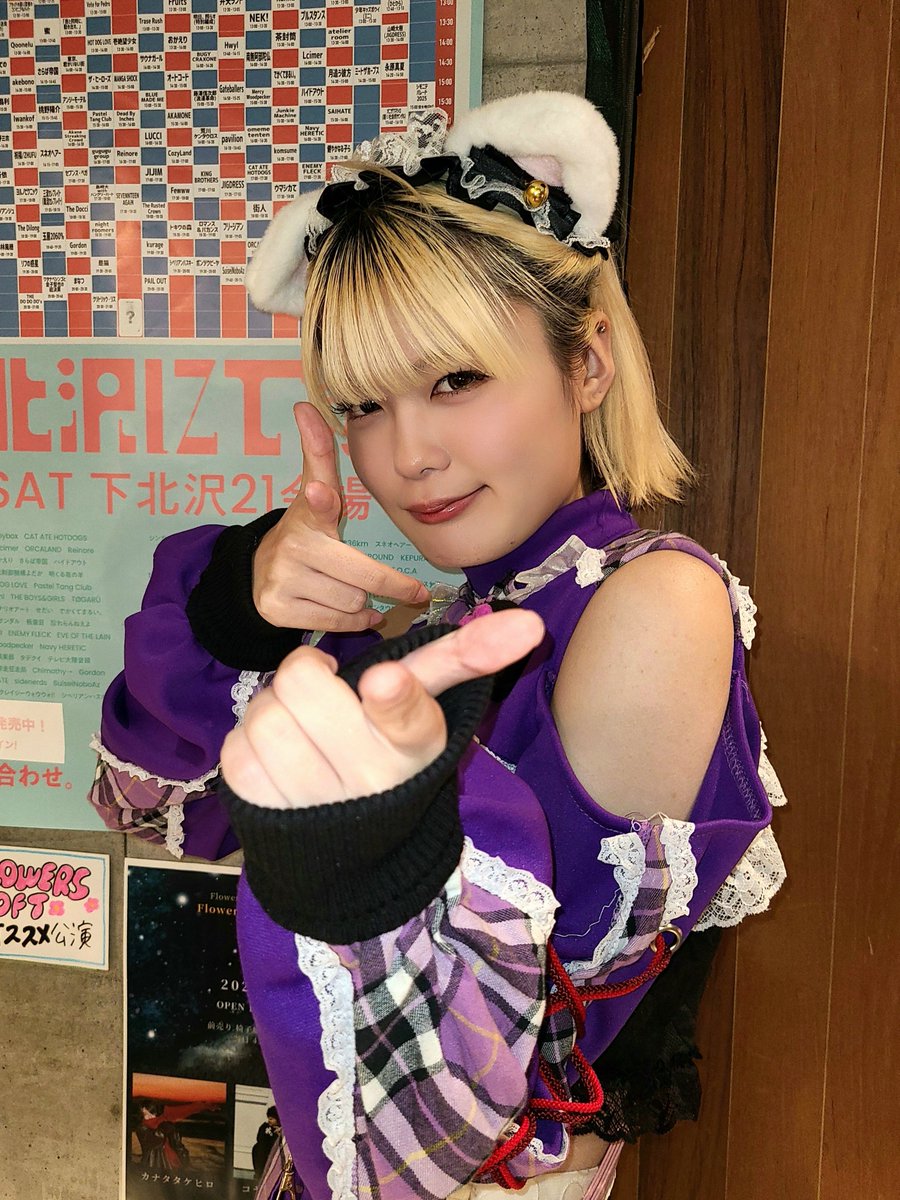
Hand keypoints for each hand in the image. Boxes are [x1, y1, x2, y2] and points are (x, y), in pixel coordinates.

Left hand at [220, 608, 544, 808]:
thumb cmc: (389, 752)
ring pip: (264, 713)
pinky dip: (251, 743)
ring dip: (274, 711)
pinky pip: (237, 747)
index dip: (391, 696)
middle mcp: (371, 781)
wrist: (356, 856)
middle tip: (323, 697)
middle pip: (303, 681)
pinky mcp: (263, 814)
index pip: (406, 717)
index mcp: (415, 747)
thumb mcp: (429, 709)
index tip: (384, 682)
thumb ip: (468, 658)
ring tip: (302, 731)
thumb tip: (532, 621)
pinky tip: (278, 760)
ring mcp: (314, 804)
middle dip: (305, 676)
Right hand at [252, 402, 429, 630]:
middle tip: (411, 590)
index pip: (316, 504)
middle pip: (360, 578)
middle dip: (387, 585)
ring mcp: (282, 580)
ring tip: (358, 593)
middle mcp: (292, 547)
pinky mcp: (277, 610)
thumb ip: (319, 454)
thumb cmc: (304, 532)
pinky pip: (336, 623)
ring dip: (365, 603)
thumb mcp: (313, 494)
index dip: (320, 499)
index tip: (321, 493)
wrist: (257, 573)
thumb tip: (304, 405)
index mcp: (308, 515)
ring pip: (351, 602)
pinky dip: (354, 623)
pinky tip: (354, 612)